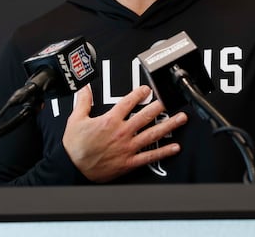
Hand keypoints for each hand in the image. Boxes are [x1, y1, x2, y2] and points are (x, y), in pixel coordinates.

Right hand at [62, 85, 187, 181]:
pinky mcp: (129, 162)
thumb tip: (85, 88)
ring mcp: (127, 147)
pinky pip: (150, 156)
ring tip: (181, 118)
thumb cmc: (75, 147)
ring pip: (152, 134)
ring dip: (169, 126)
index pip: (128, 103)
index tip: (147, 89)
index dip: (139, 94)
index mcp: (110, 121)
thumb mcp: (76, 120)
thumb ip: (83, 102)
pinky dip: (163, 152)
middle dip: (159, 107)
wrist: (73, 168)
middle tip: (169, 100)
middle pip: (145, 116)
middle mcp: (122, 133)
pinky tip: (175, 148)